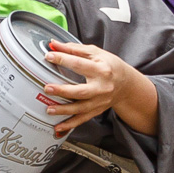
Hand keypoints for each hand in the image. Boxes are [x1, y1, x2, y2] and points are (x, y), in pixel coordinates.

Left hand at [41, 40, 156, 136]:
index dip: (63, 59)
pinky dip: (70, 124)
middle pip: (81, 91)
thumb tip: (54, 44)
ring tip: (49, 109)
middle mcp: (101, 87)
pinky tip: (58, 127)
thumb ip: (74, 49)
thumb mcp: (95, 53)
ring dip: (64, 110)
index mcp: (101, 70)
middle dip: (63, 91)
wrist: (126, 84)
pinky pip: (82, 119)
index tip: (49, 56)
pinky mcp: (97, 110)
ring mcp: (100, 101)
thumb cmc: (110, 66)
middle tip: (47, 88)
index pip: (80, 64)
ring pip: (80, 108)